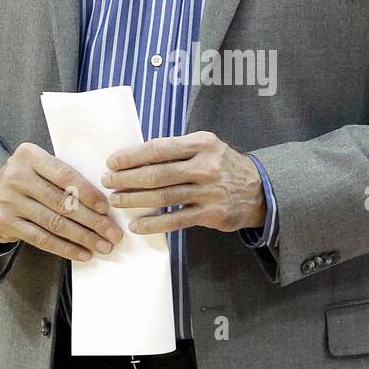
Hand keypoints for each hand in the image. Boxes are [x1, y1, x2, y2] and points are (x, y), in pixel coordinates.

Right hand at [0, 142, 122, 260]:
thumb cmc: (27, 179)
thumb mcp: (39, 166)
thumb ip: (64, 176)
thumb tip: (104, 202)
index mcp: (29, 156)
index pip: (64, 175)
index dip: (88, 193)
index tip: (107, 208)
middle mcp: (16, 176)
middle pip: (62, 202)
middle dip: (92, 220)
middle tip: (113, 233)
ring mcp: (8, 200)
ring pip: (54, 223)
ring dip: (83, 237)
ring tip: (103, 246)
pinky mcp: (5, 223)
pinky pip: (41, 239)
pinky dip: (65, 248)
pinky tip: (83, 254)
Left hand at [100, 131, 265, 234]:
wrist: (259, 189)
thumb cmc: (223, 165)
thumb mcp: (206, 147)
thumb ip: (177, 150)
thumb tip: (136, 156)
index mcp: (201, 144)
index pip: (158, 148)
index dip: (131, 156)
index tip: (112, 162)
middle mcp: (206, 166)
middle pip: (157, 174)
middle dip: (126, 179)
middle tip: (108, 182)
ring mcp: (209, 192)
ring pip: (163, 197)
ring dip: (134, 200)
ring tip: (116, 201)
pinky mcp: (211, 214)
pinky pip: (175, 220)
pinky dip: (153, 224)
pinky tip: (136, 224)